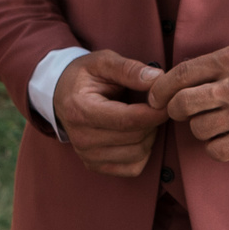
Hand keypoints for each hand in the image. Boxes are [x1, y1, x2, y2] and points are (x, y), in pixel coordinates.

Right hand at [53, 49, 166, 177]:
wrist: (61, 94)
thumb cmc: (85, 76)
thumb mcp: (103, 61)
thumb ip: (129, 69)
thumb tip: (157, 78)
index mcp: (81, 110)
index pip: (127, 120)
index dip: (154, 113)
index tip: (168, 102)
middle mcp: (81, 138)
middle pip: (135, 138)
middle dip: (154, 122)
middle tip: (157, 106)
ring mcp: (87, 155)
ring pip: (137, 154)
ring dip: (150, 136)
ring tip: (145, 117)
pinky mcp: (95, 165)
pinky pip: (133, 167)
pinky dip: (142, 152)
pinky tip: (137, 134)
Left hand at [146, 42, 228, 161]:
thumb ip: (215, 60)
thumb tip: (175, 75)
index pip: (182, 74)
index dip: (161, 88)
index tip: (155, 98)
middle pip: (182, 104)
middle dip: (175, 110)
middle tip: (181, 112)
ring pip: (197, 129)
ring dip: (200, 128)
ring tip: (214, 123)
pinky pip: (215, 150)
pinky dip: (215, 147)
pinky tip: (225, 139)